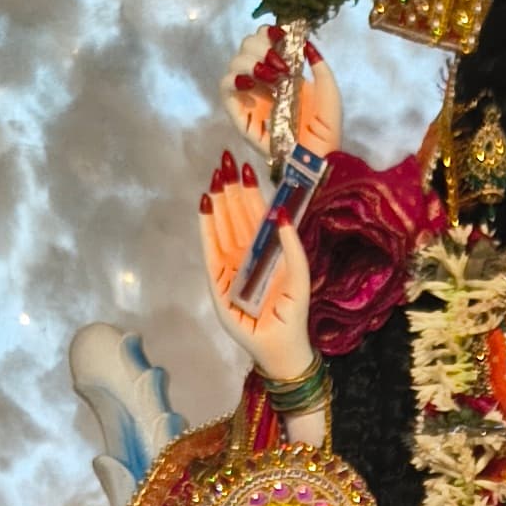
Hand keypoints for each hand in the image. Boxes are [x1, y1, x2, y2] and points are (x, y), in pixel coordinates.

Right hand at [200, 157, 315, 386]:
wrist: (280, 346)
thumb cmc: (293, 312)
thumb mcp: (299, 275)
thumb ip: (292, 245)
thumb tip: (280, 212)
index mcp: (268, 251)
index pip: (256, 216)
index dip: (251, 192)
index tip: (245, 167)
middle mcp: (247, 255)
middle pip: (236, 215)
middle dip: (231, 188)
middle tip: (225, 159)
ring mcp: (231, 266)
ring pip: (223, 226)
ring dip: (219, 201)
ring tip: (216, 175)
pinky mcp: (218, 280)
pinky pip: (210, 248)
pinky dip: (207, 227)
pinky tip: (206, 204)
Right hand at [225, 44, 342, 162]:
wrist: (318, 162)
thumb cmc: (325, 133)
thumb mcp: (330, 96)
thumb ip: (321, 68)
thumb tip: (305, 43)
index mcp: (282, 74)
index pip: (264, 41)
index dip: (269, 33)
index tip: (283, 36)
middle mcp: (262, 83)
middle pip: (246, 47)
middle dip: (262, 47)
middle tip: (282, 66)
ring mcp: (249, 99)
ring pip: (234, 63)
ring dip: (251, 62)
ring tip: (272, 78)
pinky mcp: (240, 116)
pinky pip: (225, 89)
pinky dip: (234, 79)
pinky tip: (252, 83)